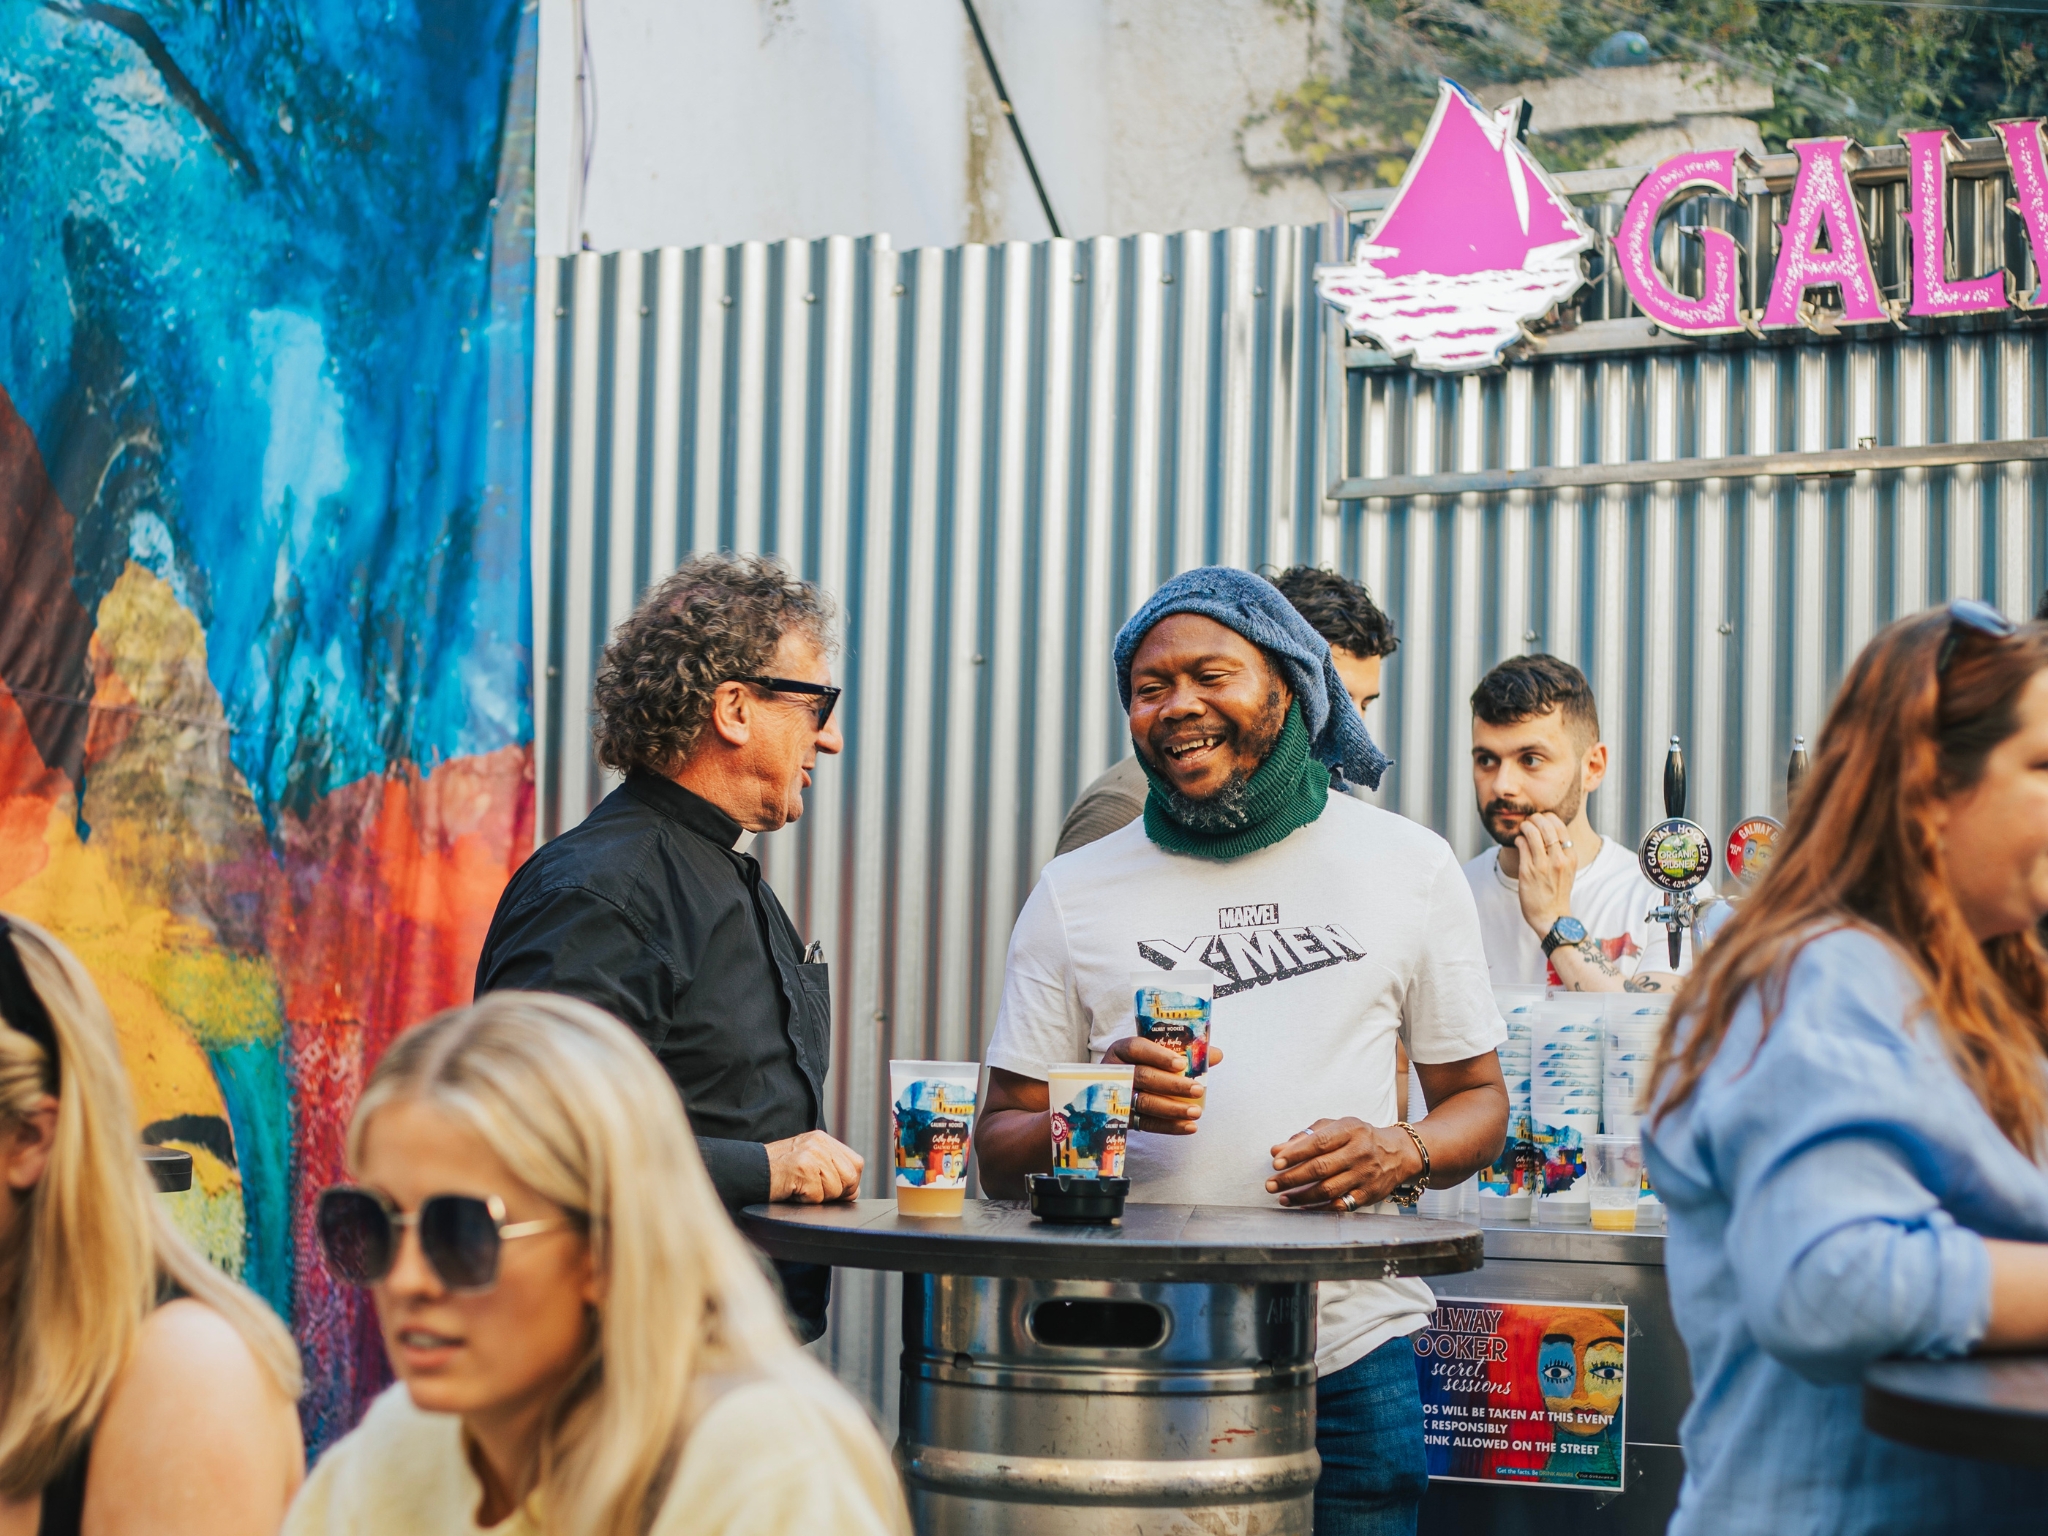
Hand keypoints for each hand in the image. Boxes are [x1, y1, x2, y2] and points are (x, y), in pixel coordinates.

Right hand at [766, 1130, 863, 1202]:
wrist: (750, 1171)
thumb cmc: (778, 1172)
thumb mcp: (808, 1163)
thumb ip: (832, 1170)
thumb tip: (854, 1192)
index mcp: (823, 1140)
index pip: (856, 1164)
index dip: (850, 1182)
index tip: (834, 1189)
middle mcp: (820, 1143)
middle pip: (850, 1177)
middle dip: (837, 1192)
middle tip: (814, 1191)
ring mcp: (812, 1154)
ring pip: (835, 1189)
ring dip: (818, 1197)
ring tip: (800, 1188)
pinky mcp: (803, 1168)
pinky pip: (818, 1196)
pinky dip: (805, 1200)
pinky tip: (793, 1190)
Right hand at [1103, 1037, 1225, 1135]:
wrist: (1119, 1089)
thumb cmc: (1144, 1066)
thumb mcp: (1157, 1055)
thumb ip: (1185, 1053)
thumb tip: (1217, 1054)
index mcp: (1122, 1051)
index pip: (1137, 1048)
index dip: (1159, 1055)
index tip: (1182, 1064)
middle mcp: (1115, 1072)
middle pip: (1143, 1076)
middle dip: (1173, 1085)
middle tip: (1198, 1089)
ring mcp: (1117, 1097)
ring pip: (1144, 1102)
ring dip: (1173, 1109)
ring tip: (1196, 1112)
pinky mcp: (1123, 1119)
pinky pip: (1146, 1124)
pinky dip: (1169, 1126)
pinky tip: (1189, 1127)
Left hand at [1265, 1117, 1422, 1207]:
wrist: (1398, 1153)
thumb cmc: (1359, 1137)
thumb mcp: (1337, 1127)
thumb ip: (1306, 1136)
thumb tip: (1277, 1150)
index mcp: (1350, 1130)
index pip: (1319, 1142)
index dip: (1296, 1153)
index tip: (1275, 1162)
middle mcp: (1359, 1152)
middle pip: (1321, 1168)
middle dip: (1292, 1177)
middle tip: (1271, 1184)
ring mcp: (1365, 1175)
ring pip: (1329, 1189)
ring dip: (1302, 1196)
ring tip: (1283, 1198)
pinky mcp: (1369, 1194)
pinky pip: (1341, 1204)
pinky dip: (1320, 1208)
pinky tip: (1303, 1208)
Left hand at [1514, 811, 1577, 936]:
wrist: (1552, 917)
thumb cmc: (1558, 894)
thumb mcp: (1568, 871)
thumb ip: (1563, 853)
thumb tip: (1552, 833)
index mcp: (1570, 858)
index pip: (1561, 827)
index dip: (1550, 818)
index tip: (1543, 818)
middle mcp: (1558, 860)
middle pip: (1547, 826)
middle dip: (1536, 818)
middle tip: (1530, 819)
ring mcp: (1542, 865)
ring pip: (1532, 833)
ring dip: (1525, 826)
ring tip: (1523, 827)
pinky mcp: (1527, 871)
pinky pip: (1522, 846)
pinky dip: (1519, 839)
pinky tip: (1518, 840)